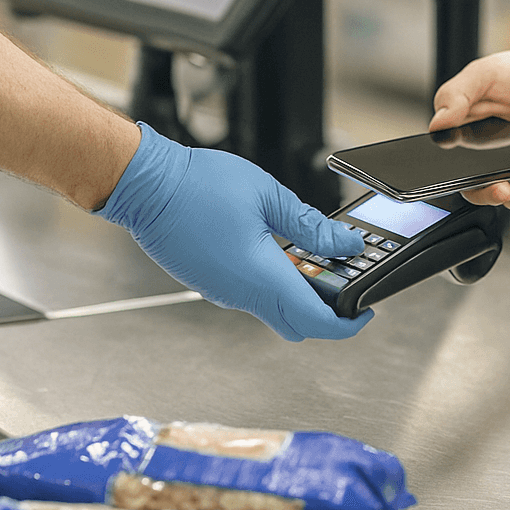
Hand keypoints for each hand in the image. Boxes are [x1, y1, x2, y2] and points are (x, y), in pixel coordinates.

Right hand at [96, 124, 368, 340]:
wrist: (144, 185)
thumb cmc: (198, 186)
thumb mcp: (269, 196)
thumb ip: (312, 227)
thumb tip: (347, 246)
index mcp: (262, 278)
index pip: (316, 322)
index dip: (347, 322)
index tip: (365, 310)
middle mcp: (241, 295)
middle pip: (297, 323)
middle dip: (326, 310)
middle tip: (342, 279)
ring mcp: (223, 292)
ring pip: (273, 310)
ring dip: (297, 292)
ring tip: (312, 254)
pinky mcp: (210, 283)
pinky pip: (251, 295)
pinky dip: (273, 283)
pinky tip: (277, 249)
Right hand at [427, 50, 509, 220]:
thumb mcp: (482, 74)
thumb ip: (456, 95)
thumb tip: (438, 122)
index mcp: (463, 144)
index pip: (450, 172)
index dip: (452, 181)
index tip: (464, 177)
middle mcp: (488, 167)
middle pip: (483, 195)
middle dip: (492, 196)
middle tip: (503, 189)